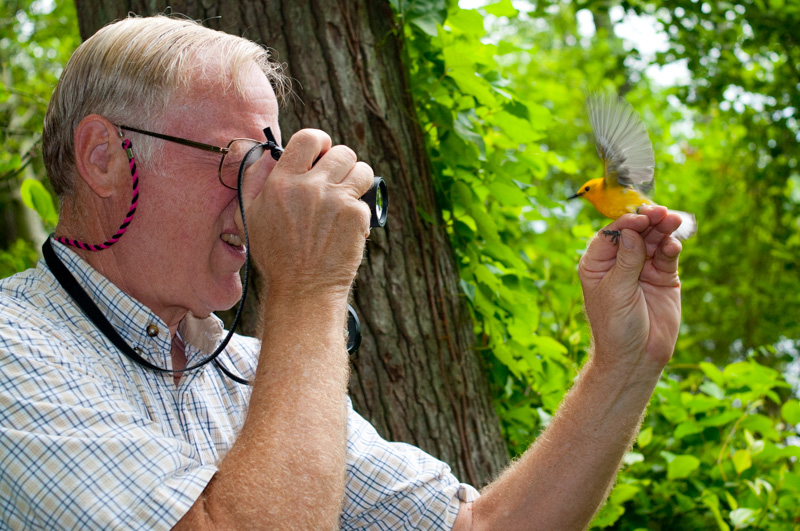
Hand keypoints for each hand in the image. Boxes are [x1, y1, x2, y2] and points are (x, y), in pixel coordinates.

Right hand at [235, 128, 373, 299]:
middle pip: (342, 152)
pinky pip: (366, 200)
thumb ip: (255, 179)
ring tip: (345, 199)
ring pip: (362, 170)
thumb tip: (267, 153)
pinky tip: (345, 227)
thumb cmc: (276, 255)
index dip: (321, 143)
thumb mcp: (250, 216)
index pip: (309, 138)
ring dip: (357, 181)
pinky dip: (359, 212)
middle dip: (342, 164)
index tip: (322, 154)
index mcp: (282, 182)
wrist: (303, 289)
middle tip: (335, 182)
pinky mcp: (357, 216)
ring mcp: (336, 201)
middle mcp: (311, 187)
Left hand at [578, 205, 682, 373]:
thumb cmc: (615, 326)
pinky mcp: (662, 277)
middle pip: (634, 234)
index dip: (625, 224)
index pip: (610, 235)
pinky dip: (670, 249)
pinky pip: (667, 257)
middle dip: (647, 222)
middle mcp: (619, 262)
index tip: (640, 218)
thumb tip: (630, 231)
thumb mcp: (616, 292)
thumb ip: (626, 261)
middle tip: (661, 213)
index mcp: (597, 264)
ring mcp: (642, 268)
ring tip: (672, 221)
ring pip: (653, 241)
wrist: (636, 356)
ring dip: (662, 230)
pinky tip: (673, 246)